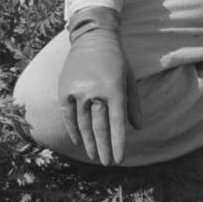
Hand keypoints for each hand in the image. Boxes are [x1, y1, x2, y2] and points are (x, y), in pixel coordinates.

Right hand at [58, 9, 140, 164]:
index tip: (119, 159)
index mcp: (114, 89)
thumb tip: (138, 128)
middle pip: (99, 127)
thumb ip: (133, 104)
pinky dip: (74, 130)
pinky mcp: (64, 90)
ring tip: (95, 157)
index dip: (118, 143)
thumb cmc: (116, 60)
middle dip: (105, 147)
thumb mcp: (129, 78)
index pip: (117, 123)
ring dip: (90, 143)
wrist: (92, 38)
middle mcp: (95, 92)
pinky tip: (79, 141)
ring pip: (83, 124)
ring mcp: (78, 92)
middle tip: (108, 163)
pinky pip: (68, 116)